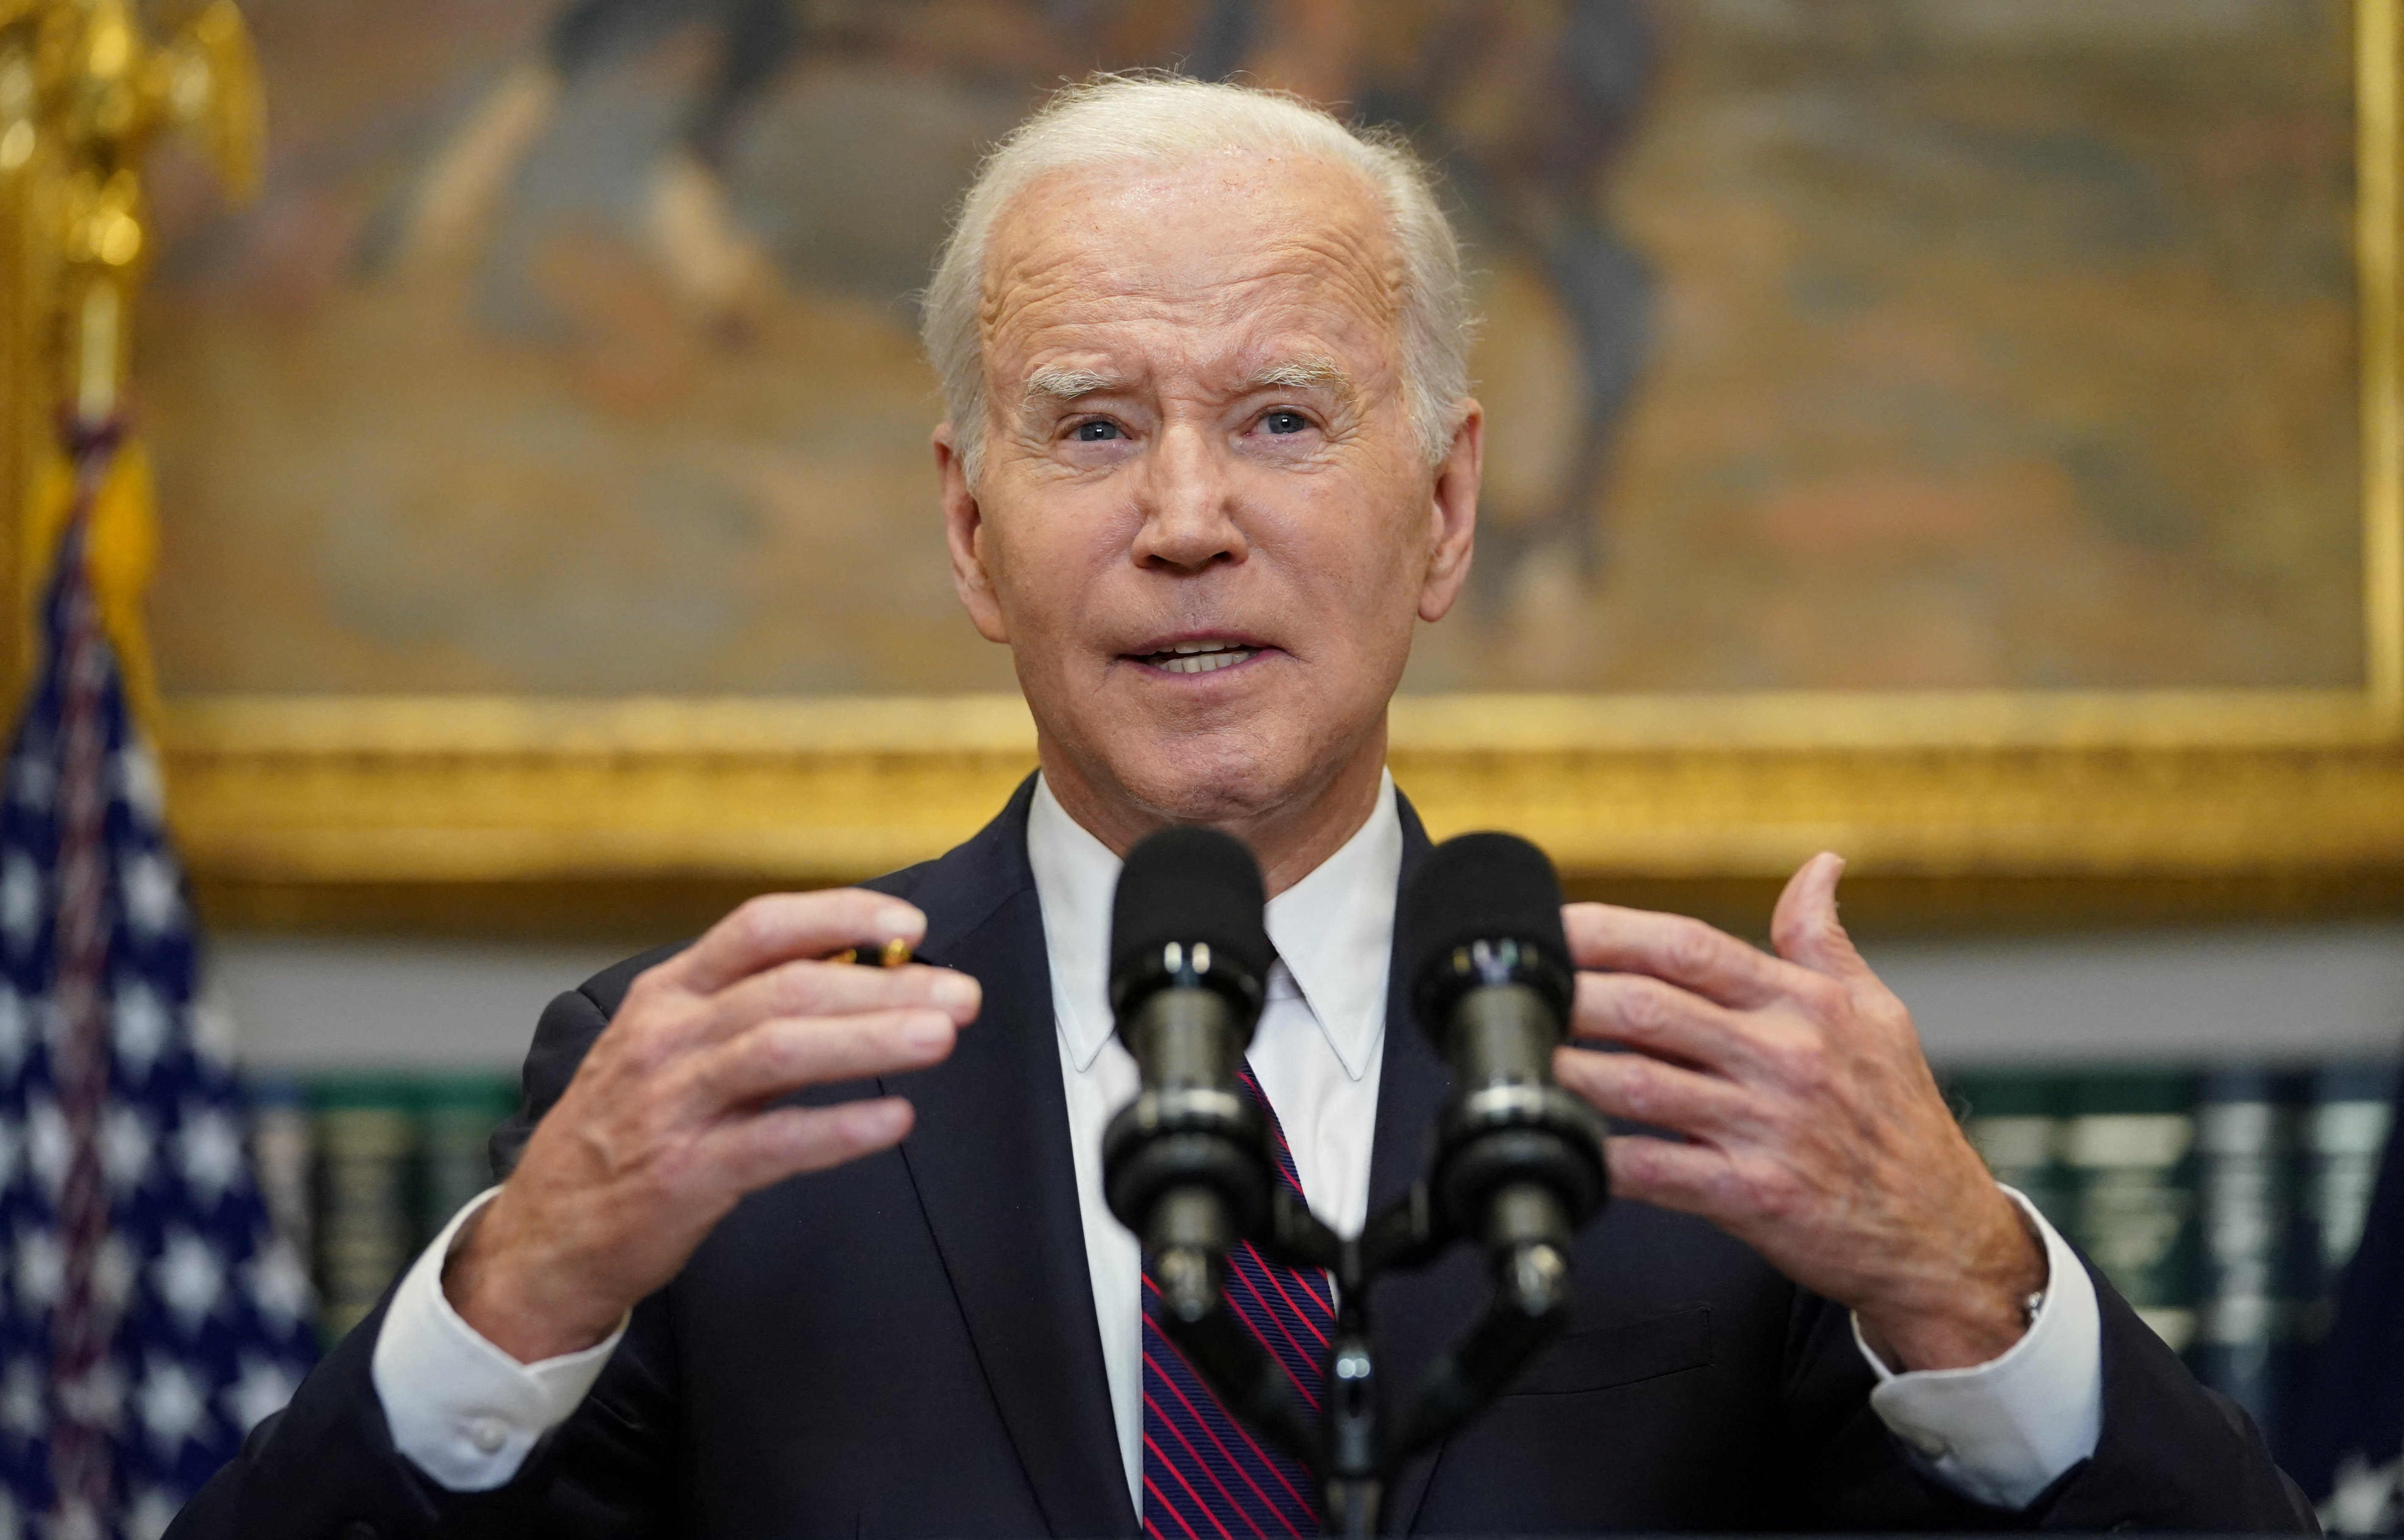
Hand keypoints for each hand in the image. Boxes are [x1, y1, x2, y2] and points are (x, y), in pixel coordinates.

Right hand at [443, 889, 980, 1362]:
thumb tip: (858, 973)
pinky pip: (772, 1143)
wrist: (545, 1236)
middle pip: (787, 989)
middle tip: (960, 994)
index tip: (910, 923)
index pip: (758, 928)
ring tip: (942, 1038)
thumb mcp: (669, 1047)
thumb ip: (748, 1008)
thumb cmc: (625, 1130)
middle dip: (883, 986)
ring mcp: (671, 1107)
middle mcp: (666, 1039)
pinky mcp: (682, 1176)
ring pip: (781, 1052)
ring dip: (870, 1040)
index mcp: (667, 995)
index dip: (838, 916)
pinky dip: (839, 1130)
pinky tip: (894, 1122)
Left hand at [1551, 853, 2043, 1371]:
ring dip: (1568, 1067)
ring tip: (1517, 1054)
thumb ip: (1826, 940)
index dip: (1610, 930)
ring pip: (1640, 1084)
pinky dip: (1600, 1156)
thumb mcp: (1879, 1014)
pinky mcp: (1753, 1195)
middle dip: (1570, 992)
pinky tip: (1558, 1141)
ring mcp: (1765, 1126)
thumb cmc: (1901, 1122)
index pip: (1689, 946)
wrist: (1943, 1237)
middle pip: (1650, 1006)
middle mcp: (1782, 1057)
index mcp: (1803, 1004)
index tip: (1553, 923)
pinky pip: (1656, 1170)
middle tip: (1515, 986)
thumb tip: (1820, 866)